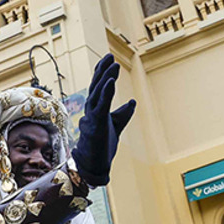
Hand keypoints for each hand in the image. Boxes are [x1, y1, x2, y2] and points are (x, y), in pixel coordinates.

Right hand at [71, 54, 136, 185]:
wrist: (93, 167)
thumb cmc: (102, 148)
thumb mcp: (116, 127)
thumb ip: (123, 114)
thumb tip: (133, 101)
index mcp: (95, 111)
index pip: (98, 88)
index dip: (102, 73)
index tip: (109, 60)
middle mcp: (90, 111)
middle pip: (96, 86)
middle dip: (102, 71)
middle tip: (110, 56)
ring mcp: (91, 118)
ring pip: (97, 94)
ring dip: (105, 78)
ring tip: (113, 65)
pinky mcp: (95, 126)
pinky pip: (100, 106)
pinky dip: (105, 93)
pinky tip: (110, 81)